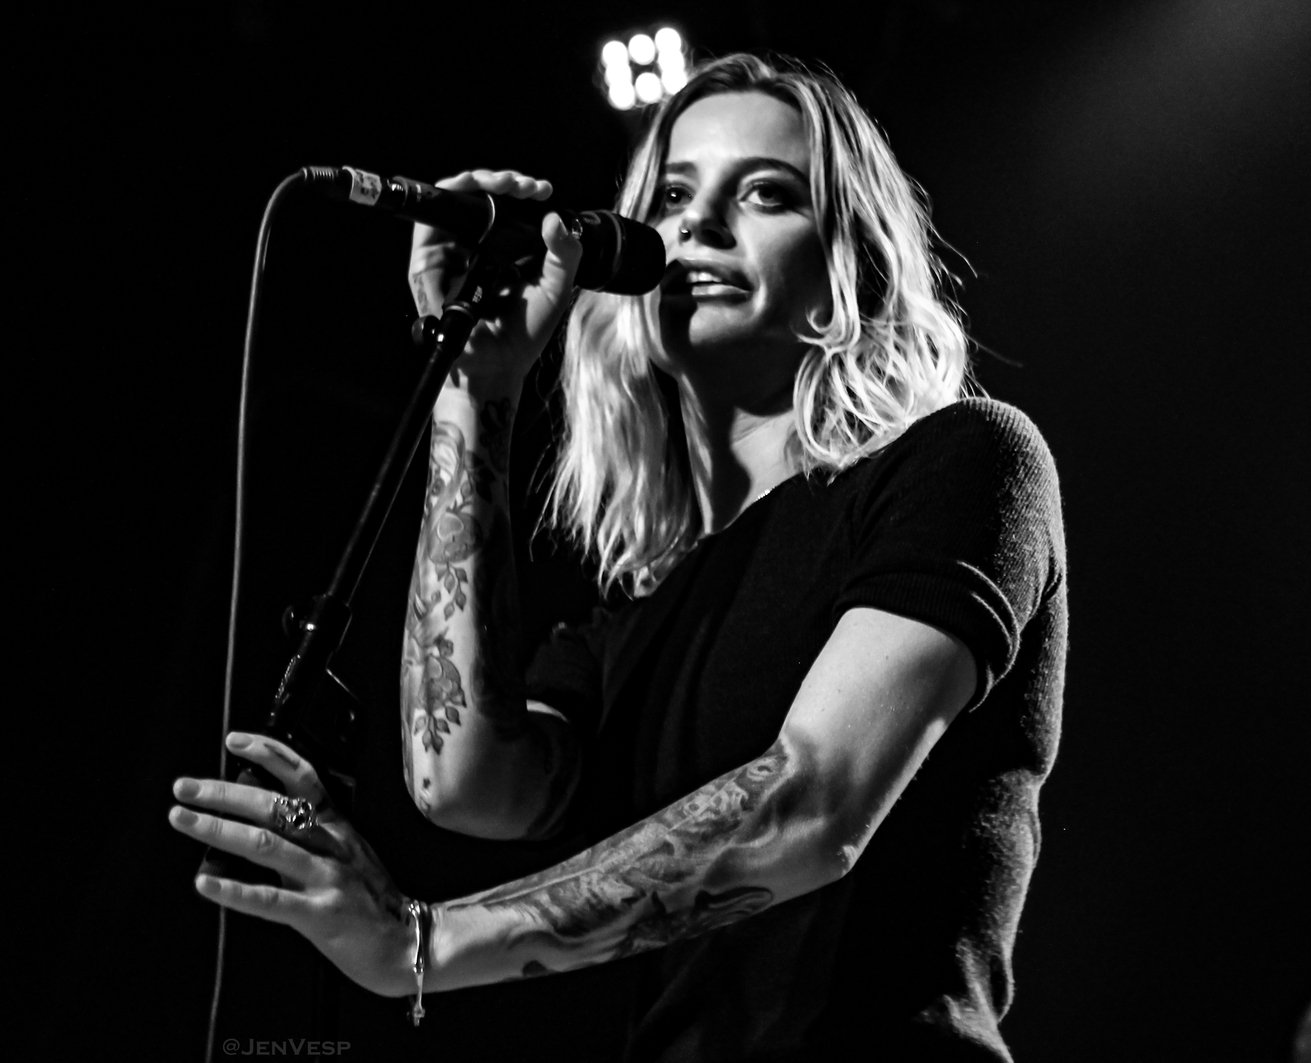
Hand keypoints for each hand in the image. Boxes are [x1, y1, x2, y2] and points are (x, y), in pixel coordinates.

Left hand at [170, 732, 415, 997]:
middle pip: (273, 806)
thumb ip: (305, 825)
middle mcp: (330, 844)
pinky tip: (204, 882)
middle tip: (185, 787)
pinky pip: (271, 899)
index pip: (303, 775)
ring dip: (218, 829)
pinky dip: (234, 890)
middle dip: (224, 793)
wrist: (405, 940)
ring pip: (266, 844)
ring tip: (182, 819)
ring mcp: (325, 877)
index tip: (234, 741)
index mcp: (336, 825)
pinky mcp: (319, 914)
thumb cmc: (370, 897)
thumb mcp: (345, 849)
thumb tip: (258, 794)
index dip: (269, 753)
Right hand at [409, 169, 582, 388]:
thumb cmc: (523, 332)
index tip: (541, 191)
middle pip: (479, 197)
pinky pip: (430, 222)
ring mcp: (451, 253)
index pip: (506, 206)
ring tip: (506, 184)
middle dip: (502, 180)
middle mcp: (476, 246)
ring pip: (455, 200)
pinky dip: (450, 198)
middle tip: (525, 186)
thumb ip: (565, 254)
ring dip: (479, 181)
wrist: (498, 365)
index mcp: (505, 248)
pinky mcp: (428, 263)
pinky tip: (473, 188)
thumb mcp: (556, 288)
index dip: (521, 191)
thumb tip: (556, 218)